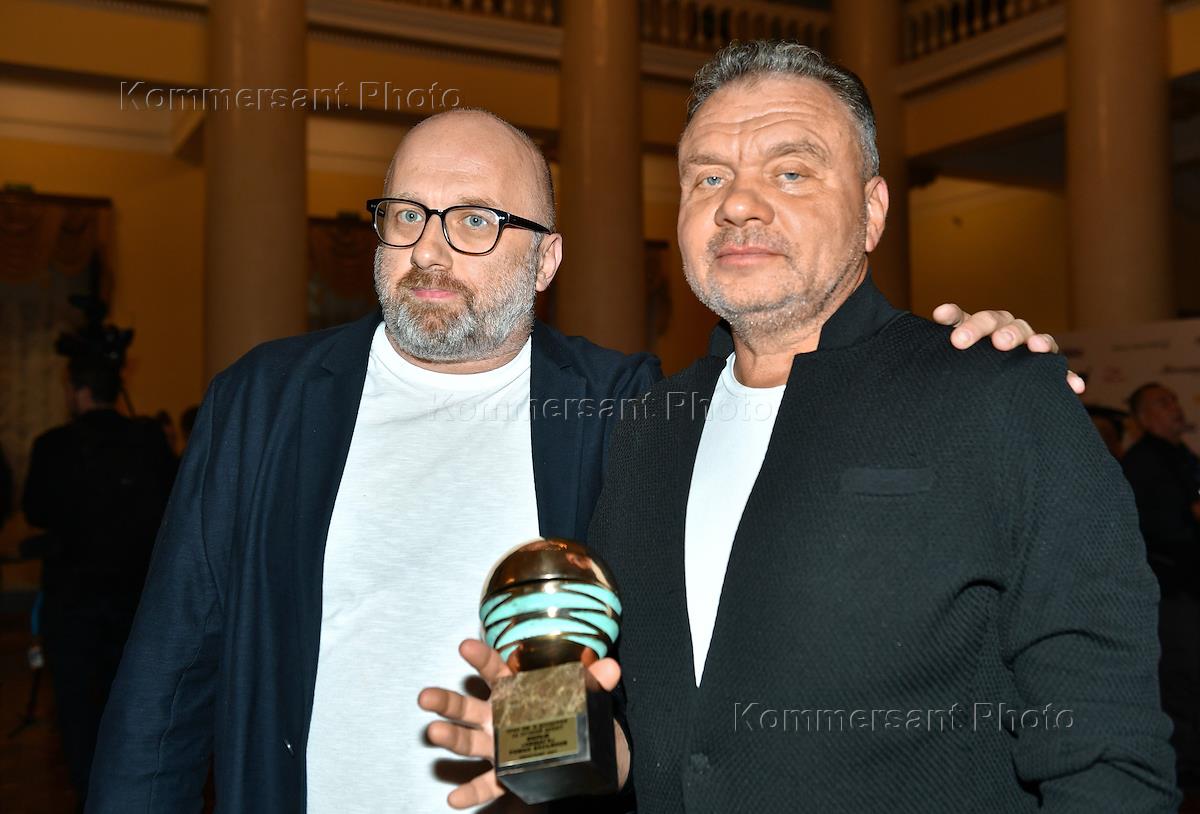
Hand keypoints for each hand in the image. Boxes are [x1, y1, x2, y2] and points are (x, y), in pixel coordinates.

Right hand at [418, 639, 621, 809]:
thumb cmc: (578, 717)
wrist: (591, 757)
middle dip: (446, 702)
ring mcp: (499, 746)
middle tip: (426, 697)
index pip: (496, 671)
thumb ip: (594, 682)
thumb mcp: (588, 697)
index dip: (481, 658)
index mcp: (517, 691)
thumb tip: (611, 667)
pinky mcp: (507, 775)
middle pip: (469, 707)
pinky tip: (455, 797)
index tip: (465, 646)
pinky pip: (487, 784)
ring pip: (469, 742)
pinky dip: (471, 792)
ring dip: (451, 739)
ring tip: (433, 733)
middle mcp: (500, 717)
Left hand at [932, 304, 1084, 394]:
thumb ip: (934, 349)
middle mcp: (1003, 333)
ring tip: (1035, 348)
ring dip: (1037, 341)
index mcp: (975, 329)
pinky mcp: (1045, 369)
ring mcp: (1027, 348)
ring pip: (1036, 339)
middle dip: (998, 330)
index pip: (964, 317)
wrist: (986, 391)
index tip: (940, 317)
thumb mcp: (947, 361)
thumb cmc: (963, 372)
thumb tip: (932, 322)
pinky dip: (1066, 377)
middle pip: (1002, 323)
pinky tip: (1075, 386)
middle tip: (993, 342)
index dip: (954, 316)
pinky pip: (1058, 372)